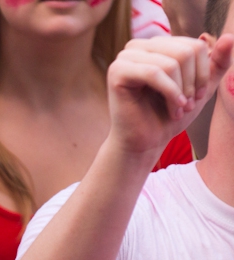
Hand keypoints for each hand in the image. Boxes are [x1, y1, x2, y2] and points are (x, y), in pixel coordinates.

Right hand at [106, 35, 232, 155]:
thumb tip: (229, 37)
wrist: (145, 142)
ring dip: (180, 91)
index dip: (203, 73)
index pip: (194, 45)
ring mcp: (126, 57)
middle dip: (192, 82)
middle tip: (188, 105)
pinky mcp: (117, 71)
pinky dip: (169, 92)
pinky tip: (173, 109)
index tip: (197, 96)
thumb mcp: (200, 87)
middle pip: (185, 51)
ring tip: (179, 109)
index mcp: (157, 45)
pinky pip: (153, 72)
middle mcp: (139, 46)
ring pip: (171, 63)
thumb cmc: (168, 116)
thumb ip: (217, 62)